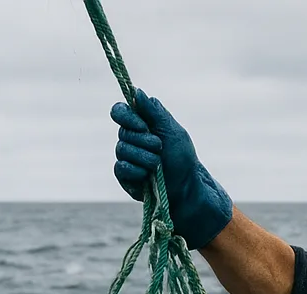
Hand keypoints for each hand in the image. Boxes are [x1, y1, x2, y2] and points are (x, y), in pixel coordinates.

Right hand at [110, 88, 232, 249]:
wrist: (186, 189)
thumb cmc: (182, 159)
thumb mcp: (173, 131)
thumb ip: (155, 111)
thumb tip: (137, 92)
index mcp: (140, 125)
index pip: (120, 111)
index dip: (127, 116)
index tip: (144, 125)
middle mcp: (130, 140)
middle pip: (123, 132)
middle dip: (144, 141)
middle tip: (160, 149)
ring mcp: (126, 158)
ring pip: (122, 150)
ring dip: (144, 157)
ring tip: (158, 165)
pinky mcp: (124, 177)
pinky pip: (121, 168)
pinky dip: (137, 171)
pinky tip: (148, 176)